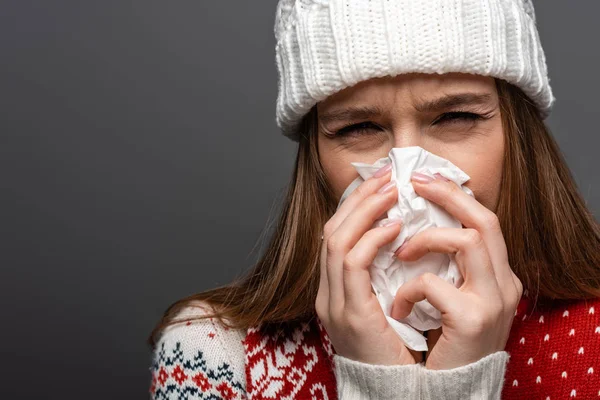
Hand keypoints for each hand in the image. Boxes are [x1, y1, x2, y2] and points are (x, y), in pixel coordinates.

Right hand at [315, 164, 421, 365]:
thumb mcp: (390, 305)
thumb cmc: (403, 353)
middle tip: (386, 175)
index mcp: (336, 291)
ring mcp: (334, 304)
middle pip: (331, 230)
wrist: (399, 396)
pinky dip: (371, 239)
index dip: (355, 205)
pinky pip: (352, 264)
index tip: (380, 183)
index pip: (336, 236)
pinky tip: (394, 226)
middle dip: (358, 198)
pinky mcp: (350, 315)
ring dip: (364, 210)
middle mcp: (328, 294)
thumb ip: (388, 274)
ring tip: (392, 191)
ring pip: (336, 240)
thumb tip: (407, 235)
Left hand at [391, 172, 522, 369]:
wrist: (447, 389)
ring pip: (468, 240)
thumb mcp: (446, 296)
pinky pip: (434, 284)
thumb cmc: (441, 341)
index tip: (424, 180)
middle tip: (414, 184)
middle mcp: (504, 284)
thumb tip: (408, 223)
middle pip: (485, 221)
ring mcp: (493, 302)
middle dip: (448, 196)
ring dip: (426, 240)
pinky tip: (397, 307)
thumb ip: (442, 264)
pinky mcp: (473, 320)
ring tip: (400, 254)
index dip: (455, 195)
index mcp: (497, 276)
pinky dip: (408, 290)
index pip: (484, 221)